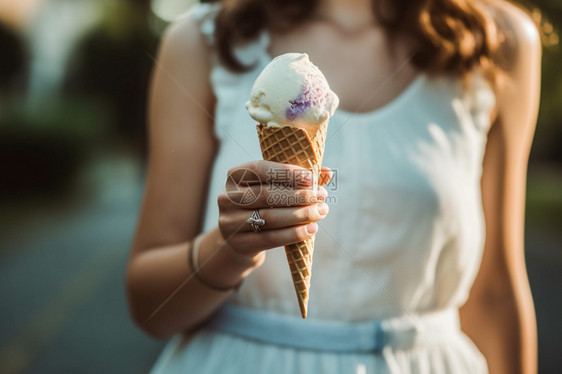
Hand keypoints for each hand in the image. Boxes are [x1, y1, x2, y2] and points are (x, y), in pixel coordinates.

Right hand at [217, 161, 331, 257]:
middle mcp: (227, 197)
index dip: (287, 172)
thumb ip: (299, 179)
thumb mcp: (276, 189)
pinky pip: (270, 238)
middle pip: (267, 195)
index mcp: (235, 176)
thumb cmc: (264, 206)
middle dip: (298, 196)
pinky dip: (294, 234)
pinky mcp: (238, 243)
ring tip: (321, 212)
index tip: (312, 179)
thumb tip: (328, 172)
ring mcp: (230, 222)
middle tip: (322, 197)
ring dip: (300, 215)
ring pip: (270, 217)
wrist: (242, 239)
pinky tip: (311, 229)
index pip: (260, 169)